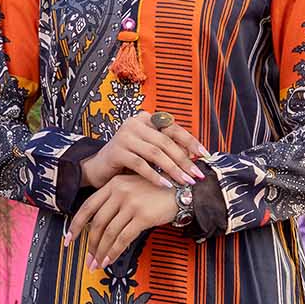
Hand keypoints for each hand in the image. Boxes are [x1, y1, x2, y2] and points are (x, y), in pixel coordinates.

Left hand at [65, 173, 181, 270]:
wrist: (184, 190)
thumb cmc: (159, 192)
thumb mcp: (133, 188)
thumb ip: (116, 200)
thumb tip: (100, 226)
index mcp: (113, 184)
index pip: (88, 207)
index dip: (76, 225)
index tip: (69, 239)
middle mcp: (120, 192)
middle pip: (97, 223)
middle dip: (90, 244)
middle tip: (87, 259)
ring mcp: (131, 203)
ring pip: (109, 233)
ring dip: (101, 252)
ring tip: (97, 264)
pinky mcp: (142, 216)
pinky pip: (123, 238)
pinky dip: (114, 252)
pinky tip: (109, 260)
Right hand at [82, 110, 209, 189]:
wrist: (100, 167)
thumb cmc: (129, 159)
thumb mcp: (149, 150)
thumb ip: (168, 149)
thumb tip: (196, 156)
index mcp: (146, 119)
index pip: (173, 128)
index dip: (190, 141)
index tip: (205, 155)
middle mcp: (135, 123)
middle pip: (166, 141)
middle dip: (184, 160)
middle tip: (197, 175)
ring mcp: (124, 136)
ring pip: (155, 153)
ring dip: (172, 169)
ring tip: (184, 182)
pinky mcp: (116, 151)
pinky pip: (140, 164)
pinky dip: (154, 176)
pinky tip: (165, 185)